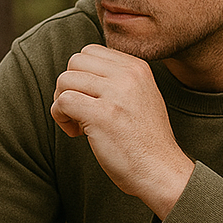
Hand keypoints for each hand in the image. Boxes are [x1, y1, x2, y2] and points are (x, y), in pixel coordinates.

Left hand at [51, 44, 193, 217]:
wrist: (161, 171)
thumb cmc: (147, 142)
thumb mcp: (142, 97)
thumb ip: (119, 80)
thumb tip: (81, 73)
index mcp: (137, 67)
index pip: (91, 52)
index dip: (83, 75)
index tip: (91, 100)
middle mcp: (128, 75)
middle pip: (75, 61)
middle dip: (69, 86)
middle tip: (79, 111)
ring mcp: (115, 94)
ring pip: (65, 80)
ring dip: (62, 102)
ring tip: (78, 124)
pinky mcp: (101, 115)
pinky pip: (62, 102)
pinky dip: (60, 118)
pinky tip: (76, 133)